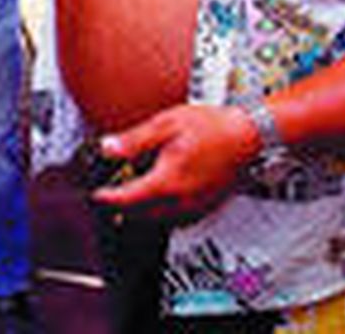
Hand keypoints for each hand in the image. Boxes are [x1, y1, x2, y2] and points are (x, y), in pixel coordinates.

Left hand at [91, 104, 260, 221]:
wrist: (247, 136)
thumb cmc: (212, 127)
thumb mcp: (166, 124)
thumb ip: (134, 140)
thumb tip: (108, 148)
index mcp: (168, 181)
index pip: (128, 199)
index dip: (108, 199)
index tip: (97, 195)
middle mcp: (181, 199)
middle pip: (141, 214)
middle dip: (121, 208)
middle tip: (109, 195)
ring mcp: (195, 206)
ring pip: (158, 220)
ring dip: (141, 212)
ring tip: (130, 196)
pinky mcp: (205, 207)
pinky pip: (177, 219)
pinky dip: (161, 213)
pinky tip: (158, 199)